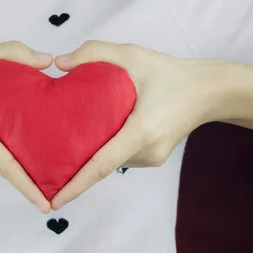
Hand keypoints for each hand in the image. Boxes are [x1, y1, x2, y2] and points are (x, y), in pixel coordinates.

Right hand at [0, 41, 53, 212]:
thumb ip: (11, 52)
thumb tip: (48, 61)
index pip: (3, 162)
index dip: (26, 184)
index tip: (46, 204)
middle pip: (8, 163)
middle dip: (35, 171)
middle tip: (66, 171)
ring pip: (0, 157)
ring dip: (22, 154)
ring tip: (51, 145)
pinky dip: (8, 147)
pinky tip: (22, 135)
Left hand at [50, 40, 218, 209]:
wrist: (208, 91)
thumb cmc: (170, 73)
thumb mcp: (133, 55)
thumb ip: (94, 52)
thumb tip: (59, 64)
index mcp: (141, 131)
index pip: (101, 165)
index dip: (76, 185)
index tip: (55, 201)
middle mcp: (147, 151)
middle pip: (102, 165)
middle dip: (74, 170)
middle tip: (44, 170)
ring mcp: (152, 158)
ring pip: (111, 162)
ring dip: (90, 159)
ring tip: (62, 150)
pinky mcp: (154, 158)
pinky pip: (121, 158)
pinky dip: (105, 152)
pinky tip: (91, 140)